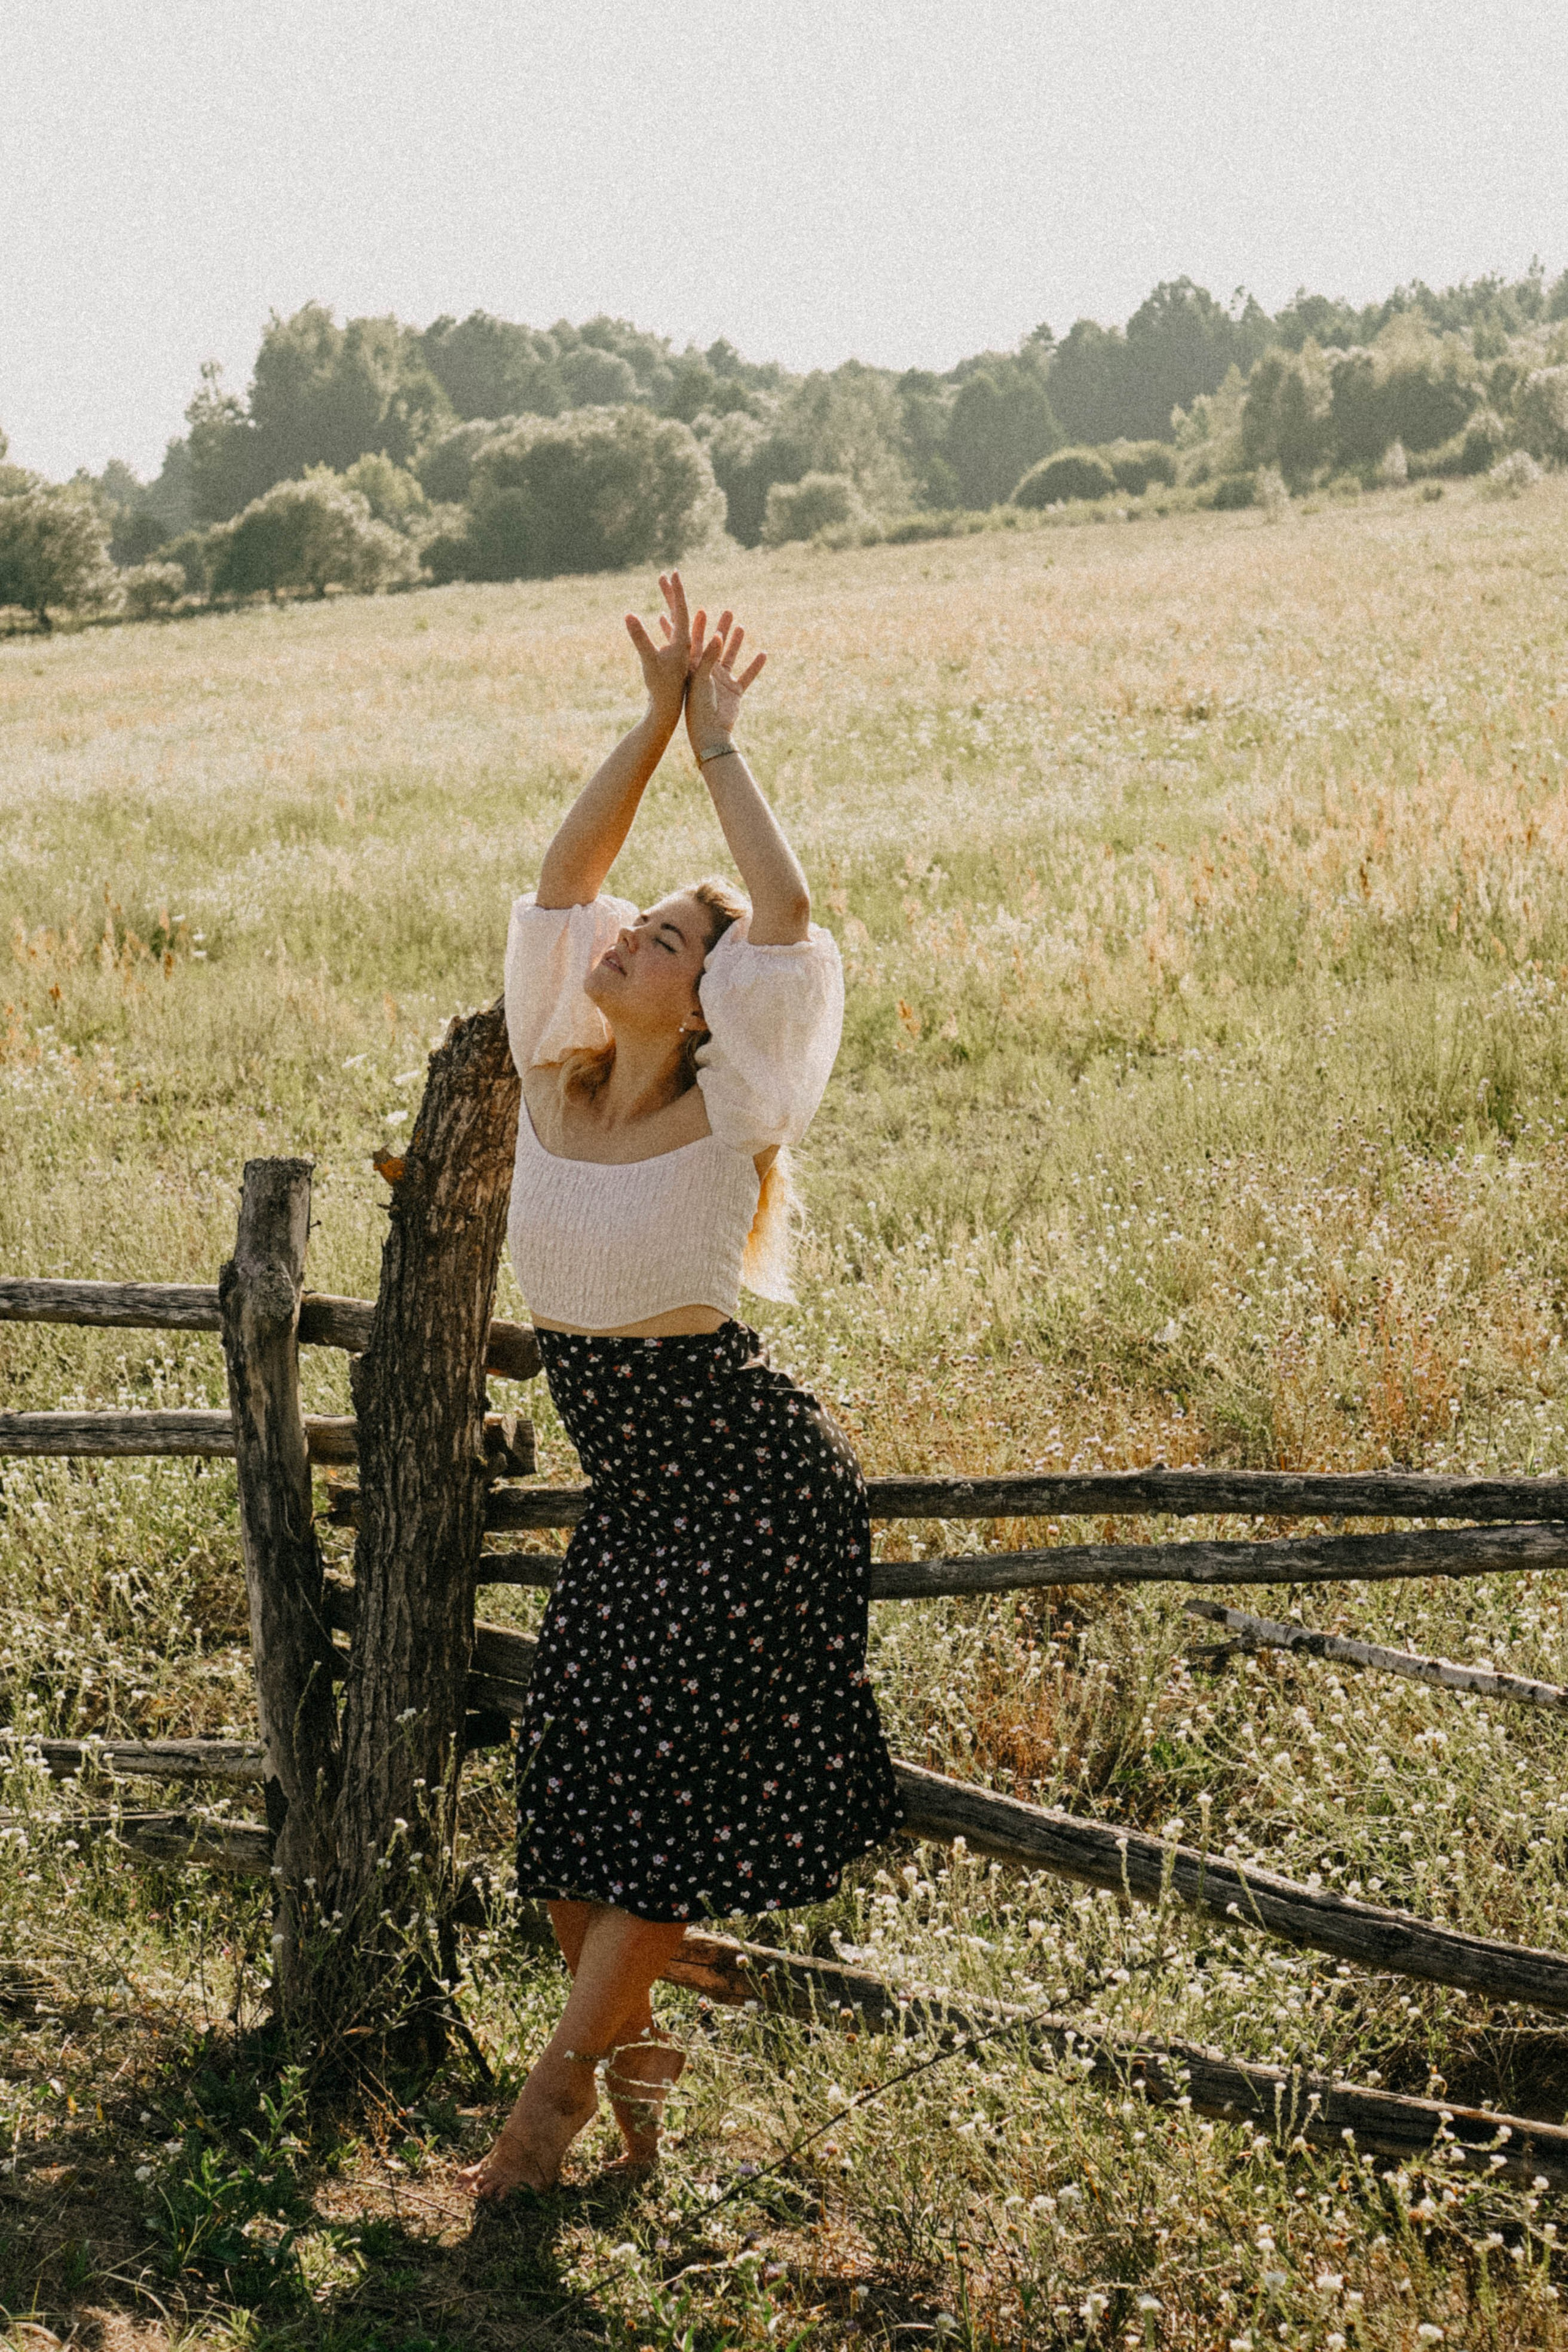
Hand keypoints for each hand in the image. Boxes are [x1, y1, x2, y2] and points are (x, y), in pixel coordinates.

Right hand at [624, 572, 690, 730]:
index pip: (681, 610)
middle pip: (680, 612)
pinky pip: (670, 635)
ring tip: (664, 587)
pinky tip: (662, 616)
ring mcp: (679, 651)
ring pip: (675, 622)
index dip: (677, 591)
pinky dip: (666, 623)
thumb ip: (640, 637)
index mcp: (682, 642)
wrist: (666, 709)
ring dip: (669, 604)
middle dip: (672, 592)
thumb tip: (628, 615)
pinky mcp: (673, 658)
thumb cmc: (659, 687)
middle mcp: (684, 644)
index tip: (674, 572)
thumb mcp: (648, 660)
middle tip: (666, 574)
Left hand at [685, 606, 766, 759]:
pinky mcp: (734, 691)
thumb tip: (718, 636)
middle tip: (727, 612)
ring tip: (741, 627)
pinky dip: (754, 666)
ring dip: (736, 643)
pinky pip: (747, 676)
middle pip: (715, 646)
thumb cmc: (698, 708)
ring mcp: (722, 682)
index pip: (695, 643)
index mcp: (694, 669)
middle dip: (721, 628)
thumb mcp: (700, 679)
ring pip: (731, 657)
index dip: (699, 627)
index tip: (701, 610)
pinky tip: (763, 654)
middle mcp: (707, 673)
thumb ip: (708, 657)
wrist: (710, 734)